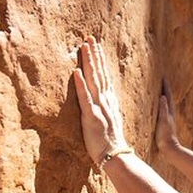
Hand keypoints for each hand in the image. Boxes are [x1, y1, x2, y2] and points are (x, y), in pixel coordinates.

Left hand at [73, 37, 127, 163]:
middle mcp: (106, 100)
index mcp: (109, 100)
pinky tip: (77, 71)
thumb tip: (104, 98)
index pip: (104, 75)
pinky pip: (85, 98)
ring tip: (84, 47)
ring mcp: (99, 107)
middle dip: (95, 54)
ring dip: (89, 62)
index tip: (96, 45)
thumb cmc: (111, 140)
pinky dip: (81, 84)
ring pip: (93, 80)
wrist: (115, 155)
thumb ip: (106, 107)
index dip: (100, 59)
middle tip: (90, 37)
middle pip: (100, 73)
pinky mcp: (91, 116)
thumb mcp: (110, 119)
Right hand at [155, 79, 179, 153]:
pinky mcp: (164, 123)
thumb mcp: (163, 121)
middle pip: (167, 98)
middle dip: (164, 89)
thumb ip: (163, 109)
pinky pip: (162, 111)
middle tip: (161, 80)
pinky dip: (159, 106)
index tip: (163, 77)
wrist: (169, 148)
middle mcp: (169, 113)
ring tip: (159, 91)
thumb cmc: (165, 135)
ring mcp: (167, 118)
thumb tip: (163, 97)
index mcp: (169, 111)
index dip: (165, 86)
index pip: (167, 95)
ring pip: (165, 104)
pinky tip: (156, 107)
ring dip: (162, 96)